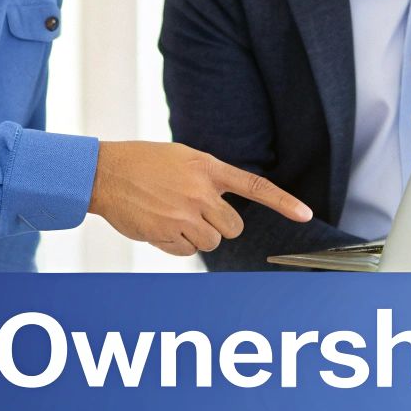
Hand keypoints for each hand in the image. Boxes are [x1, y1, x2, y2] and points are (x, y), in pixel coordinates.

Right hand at [89, 141, 312, 255]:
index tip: (305, 214)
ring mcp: (184, 214)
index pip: (255, 185)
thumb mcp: (182, 158)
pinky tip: (160, 226)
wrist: (105, 173)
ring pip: (211, 242)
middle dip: (218, 225)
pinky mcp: (167, 233)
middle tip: (194, 212)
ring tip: (172, 215)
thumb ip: (207, 177)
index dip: (282, 202)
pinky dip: (176, 245)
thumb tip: (222, 204)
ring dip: (196, 235)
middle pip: (233, 227)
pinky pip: (188, 252)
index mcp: (207, 167)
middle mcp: (200, 191)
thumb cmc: (143, 163)